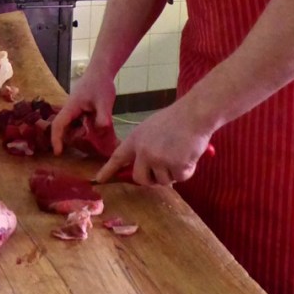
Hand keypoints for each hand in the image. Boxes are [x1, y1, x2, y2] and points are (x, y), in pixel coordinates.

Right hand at [51, 66, 116, 155]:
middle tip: (81, 146)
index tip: (58, 153)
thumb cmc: (100, 84)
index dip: (56, 139)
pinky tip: (92, 131)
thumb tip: (101, 131)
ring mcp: (74, 108)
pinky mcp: (80, 108)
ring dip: (76, 134)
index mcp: (71, 107)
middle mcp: (69, 109)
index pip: (58, 125)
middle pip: (62, 127)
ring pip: (70, 125)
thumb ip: (103, 117)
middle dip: (68, 139)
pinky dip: (81, 129)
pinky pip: (77, 122)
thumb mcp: (104, 101)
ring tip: (89, 140)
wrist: (101, 70)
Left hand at [94, 100, 213, 185]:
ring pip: (163, 181)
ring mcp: (159, 159)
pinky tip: (189, 155)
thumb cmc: (177, 119)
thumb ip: (144, 145)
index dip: (108, 170)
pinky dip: (186, 171)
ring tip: (180, 153)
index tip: (98, 179)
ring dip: (172, 173)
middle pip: (140, 178)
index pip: (118, 157)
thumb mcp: (151, 127)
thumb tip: (142, 166)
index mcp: (136, 138)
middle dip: (151, 179)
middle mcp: (144, 151)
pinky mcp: (175, 166)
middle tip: (163, 170)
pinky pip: (180, 178)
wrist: (195, 113)